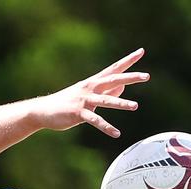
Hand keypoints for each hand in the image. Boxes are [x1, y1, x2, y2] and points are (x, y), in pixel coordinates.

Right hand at [32, 48, 149, 137]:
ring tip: (135, 106)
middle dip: (130, 78)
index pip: (114, 68)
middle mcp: (90, 88)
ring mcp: (84, 100)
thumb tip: (123, 86)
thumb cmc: (67, 103)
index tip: (141, 52)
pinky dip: (107, 127)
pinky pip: (96, 121)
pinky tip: (116, 134)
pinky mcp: (78, 113)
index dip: (128, 60)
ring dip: (121, 103)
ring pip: (106, 100)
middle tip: (146, 76)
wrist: (44, 111)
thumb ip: (106, 91)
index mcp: (93, 82)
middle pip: (113, 80)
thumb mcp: (87, 95)